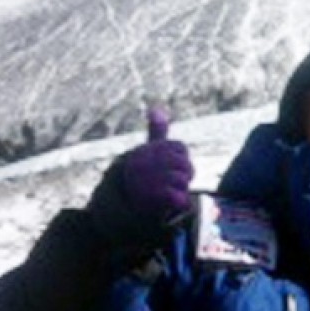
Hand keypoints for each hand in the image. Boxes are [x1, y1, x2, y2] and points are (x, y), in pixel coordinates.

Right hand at [121, 107, 193, 221]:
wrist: (124, 201)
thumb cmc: (142, 172)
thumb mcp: (148, 151)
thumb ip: (156, 132)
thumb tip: (156, 109)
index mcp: (149, 150)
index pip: (179, 148)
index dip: (181, 157)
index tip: (172, 165)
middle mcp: (149, 162)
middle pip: (185, 164)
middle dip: (186, 174)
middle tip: (176, 180)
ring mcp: (152, 179)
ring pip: (183, 181)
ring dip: (182, 188)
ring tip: (170, 191)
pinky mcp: (156, 197)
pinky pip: (180, 198)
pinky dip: (181, 201)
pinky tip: (175, 202)